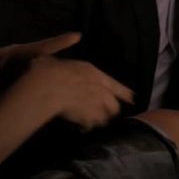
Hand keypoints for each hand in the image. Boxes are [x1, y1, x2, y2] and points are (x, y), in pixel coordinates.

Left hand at [0, 33, 82, 96]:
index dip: (59, 42)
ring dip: (65, 74)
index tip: (78, 35)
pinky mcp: (27, 81)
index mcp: (17, 54)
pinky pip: (44, 81)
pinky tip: (68, 95)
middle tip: (90, 64)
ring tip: (86, 80)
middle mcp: (27, 60)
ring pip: (50, 71)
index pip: (41, 48)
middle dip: (69, 61)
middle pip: (52, 58)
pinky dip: (54, 85)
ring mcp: (28, 70)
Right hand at [20, 56, 134, 131]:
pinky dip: (86, 126)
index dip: (123, 92)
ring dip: (99, 119)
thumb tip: (57, 51)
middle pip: (114, 105)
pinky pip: (91, 126)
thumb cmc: (48, 70)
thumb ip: (61, 56)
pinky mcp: (88, 118)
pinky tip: (80, 127)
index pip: (115, 85)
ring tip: (91, 121)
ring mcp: (96, 105)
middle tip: (105, 113)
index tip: (132, 98)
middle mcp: (99, 89)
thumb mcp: (54, 57)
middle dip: (111, 110)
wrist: (47, 87)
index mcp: (93, 72)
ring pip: (105, 117)